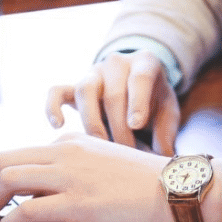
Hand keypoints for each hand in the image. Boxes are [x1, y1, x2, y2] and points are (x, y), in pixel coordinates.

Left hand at [0, 133, 177, 221]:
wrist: (178, 189)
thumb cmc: (149, 185)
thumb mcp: (105, 165)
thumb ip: (75, 172)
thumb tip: (46, 195)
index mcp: (72, 143)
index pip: (19, 154)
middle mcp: (65, 153)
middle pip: (1, 161)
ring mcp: (70, 176)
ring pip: (6, 181)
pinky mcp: (77, 202)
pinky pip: (25, 210)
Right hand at [46, 50, 179, 155]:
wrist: (137, 86)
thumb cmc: (155, 102)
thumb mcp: (168, 112)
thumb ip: (166, 133)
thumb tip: (162, 158)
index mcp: (145, 63)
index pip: (140, 78)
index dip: (137, 102)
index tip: (136, 125)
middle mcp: (116, 64)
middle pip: (113, 93)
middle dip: (119, 128)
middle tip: (126, 153)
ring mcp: (93, 74)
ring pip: (85, 91)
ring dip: (93, 123)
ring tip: (101, 148)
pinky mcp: (74, 86)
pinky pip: (57, 91)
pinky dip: (53, 107)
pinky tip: (58, 126)